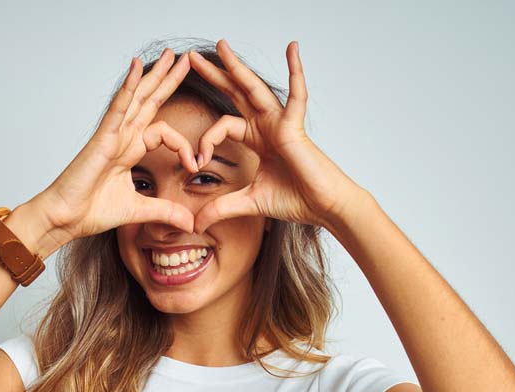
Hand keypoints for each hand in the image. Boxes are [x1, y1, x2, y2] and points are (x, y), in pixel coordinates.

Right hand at [33, 49, 204, 241]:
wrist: (64, 218)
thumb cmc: (91, 212)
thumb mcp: (139, 211)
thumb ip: (165, 212)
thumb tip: (190, 223)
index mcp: (130, 150)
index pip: (164, 133)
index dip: (185, 146)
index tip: (196, 166)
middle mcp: (122, 137)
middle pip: (150, 102)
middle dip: (168, 80)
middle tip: (186, 59)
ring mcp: (112, 135)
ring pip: (137, 98)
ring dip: (154, 75)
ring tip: (169, 54)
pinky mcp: (102, 138)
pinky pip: (118, 108)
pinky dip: (128, 88)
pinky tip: (137, 67)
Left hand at [187, 41, 363, 233]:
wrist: (323, 206)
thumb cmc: (295, 199)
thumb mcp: (249, 202)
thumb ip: (221, 208)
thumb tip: (196, 223)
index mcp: (256, 138)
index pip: (222, 125)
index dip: (205, 141)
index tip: (195, 163)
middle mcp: (266, 125)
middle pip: (235, 94)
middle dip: (213, 75)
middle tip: (191, 58)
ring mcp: (280, 122)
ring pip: (254, 89)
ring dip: (237, 67)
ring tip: (221, 46)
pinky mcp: (295, 126)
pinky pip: (297, 95)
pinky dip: (296, 71)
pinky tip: (292, 48)